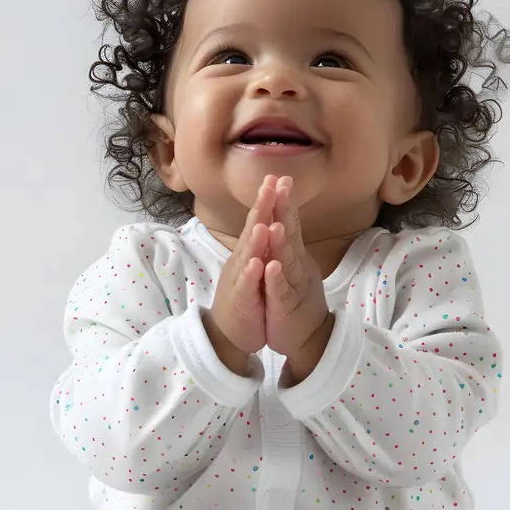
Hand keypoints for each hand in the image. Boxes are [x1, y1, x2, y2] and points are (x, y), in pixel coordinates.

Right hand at [203, 176, 275, 367]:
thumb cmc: (246, 296)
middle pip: (252, 231)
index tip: (280, 177)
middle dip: (261, 209)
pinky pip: (246, 288)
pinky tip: (257, 265)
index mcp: (250, 251)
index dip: (269, 200)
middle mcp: (243, 261)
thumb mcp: (256, 265)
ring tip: (264, 223)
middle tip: (269, 185)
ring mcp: (240, 280)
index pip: (260, 221)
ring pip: (248, 257)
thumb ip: (261, 241)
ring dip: (255, 240)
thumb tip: (270, 216)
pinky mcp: (241, 302)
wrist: (230, 332)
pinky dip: (251, 276)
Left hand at [264, 176, 331, 362]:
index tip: (280, 177)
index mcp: (295, 255)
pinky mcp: (287, 307)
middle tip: (280, 187)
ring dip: (281, 243)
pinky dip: (276, 279)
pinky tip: (271, 267)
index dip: (285, 202)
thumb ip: (289, 243)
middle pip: (291, 235)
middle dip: (285, 211)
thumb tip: (284, 217)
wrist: (309, 337)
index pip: (290, 223)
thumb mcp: (292, 267)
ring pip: (287, 262)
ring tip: (275, 225)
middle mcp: (297, 265)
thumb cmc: (296, 299)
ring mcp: (294, 286)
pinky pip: (281, 291)